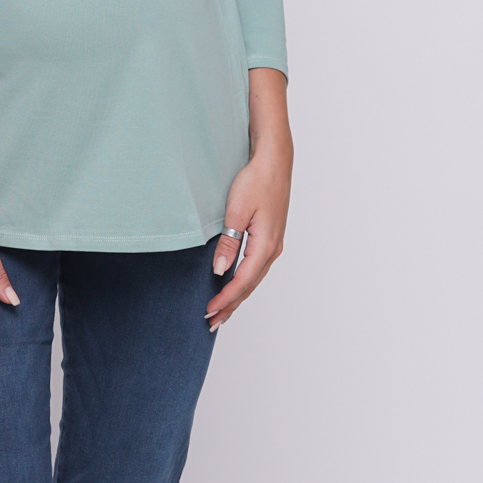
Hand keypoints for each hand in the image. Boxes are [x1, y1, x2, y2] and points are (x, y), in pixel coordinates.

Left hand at [206, 68, 292, 332]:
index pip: (242, 282)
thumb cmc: (257, 181)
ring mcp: (273, 244)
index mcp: (265, 245)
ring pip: (253, 278)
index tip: (208, 312)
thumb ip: (228, 243)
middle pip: (249, 286)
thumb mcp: (236, 211)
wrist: (274, 159)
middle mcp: (272, 249)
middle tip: (210, 323)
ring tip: (220, 312)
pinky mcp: (269, 237)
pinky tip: (233, 285)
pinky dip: (243, 281)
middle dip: (230, 306)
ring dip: (236, 296)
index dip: (225, 300)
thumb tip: (220, 271)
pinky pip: (255, 267)